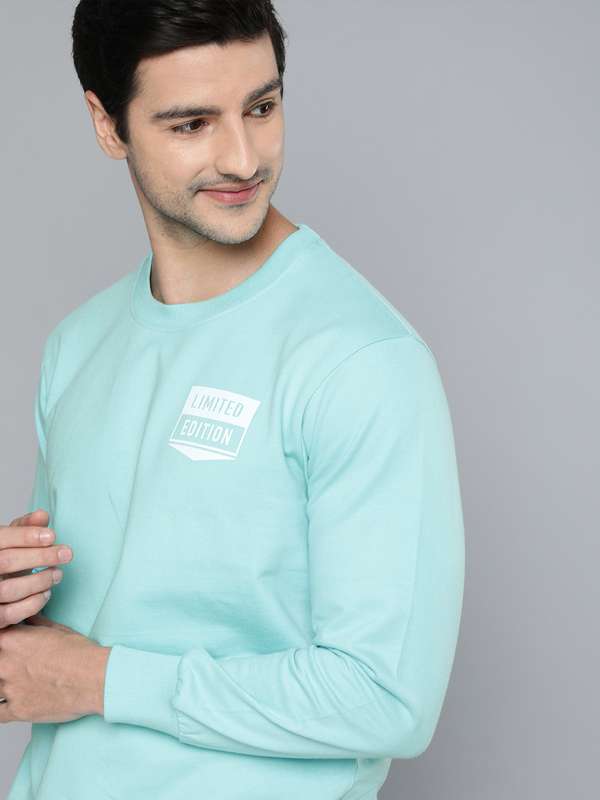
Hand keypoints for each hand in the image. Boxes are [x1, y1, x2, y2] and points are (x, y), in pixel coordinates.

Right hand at [0, 508, 72, 628]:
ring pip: (8, 589)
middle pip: (6, 562)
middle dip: (40, 557)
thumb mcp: (12, 541)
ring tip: (58, 574)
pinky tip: (47, 593)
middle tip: (67, 554)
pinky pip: (9, 614)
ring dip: (40, 581)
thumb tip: (42, 515)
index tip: (52, 536)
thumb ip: (25, 527)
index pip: (1, 538)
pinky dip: (32, 604)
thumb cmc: (4, 560)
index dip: (25, 536)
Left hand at [0, 613, 110, 722]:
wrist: (94, 678)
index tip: (7, 649)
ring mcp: (9, 688)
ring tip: (14, 683)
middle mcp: (5, 663)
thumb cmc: (80, 653)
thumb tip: (26, 618)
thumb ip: (34, 624)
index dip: (2, 644)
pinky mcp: (17, 710)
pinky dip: (0, 708)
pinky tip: (8, 702)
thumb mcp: (56, 629)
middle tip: (12, 666)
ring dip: (1, 684)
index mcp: (12, 640)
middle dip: (1, 664)